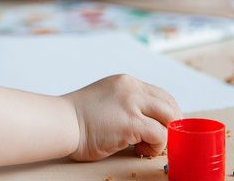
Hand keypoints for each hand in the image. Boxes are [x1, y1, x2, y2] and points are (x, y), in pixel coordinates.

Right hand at [64, 74, 179, 160]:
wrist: (62, 122)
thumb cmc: (78, 117)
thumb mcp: (106, 98)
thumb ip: (125, 102)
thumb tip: (145, 120)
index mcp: (126, 82)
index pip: (160, 94)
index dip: (167, 113)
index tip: (163, 127)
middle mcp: (132, 89)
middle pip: (169, 104)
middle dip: (171, 124)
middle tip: (161, 140)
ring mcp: (132, 104)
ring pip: (169, 118)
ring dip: (165, 136)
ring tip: (148, 146)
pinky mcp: (131, 122)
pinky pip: (159, 134)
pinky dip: (156, 146)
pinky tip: (140, 150)